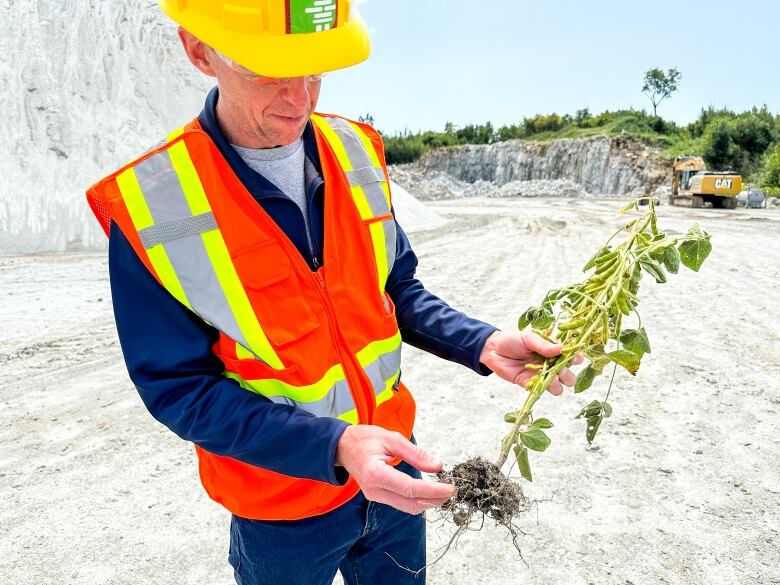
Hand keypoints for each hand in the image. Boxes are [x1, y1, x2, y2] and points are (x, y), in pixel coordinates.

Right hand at [335, 425, 454, 514]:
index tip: (450, 487)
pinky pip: (401, 503)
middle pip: (410, 503)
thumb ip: (415, 453)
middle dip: (434, 500)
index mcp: (376, 474)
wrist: (342, 447)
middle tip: (452, 490)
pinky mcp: (378, 497)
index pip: (410, 489)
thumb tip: (437, 466)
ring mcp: (375, 496)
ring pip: (407, 507)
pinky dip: (418, 500)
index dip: (433, 491)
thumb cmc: (364, 439)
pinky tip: (428, 491)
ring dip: (427, 502)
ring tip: (443, 491)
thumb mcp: (391, 438)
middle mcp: (374, 490)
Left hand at [479, 330, 582, 395]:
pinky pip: (540, 390)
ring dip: (557, 384)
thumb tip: (561, 349)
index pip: (570, 357)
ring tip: (550, 378)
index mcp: (552, 352)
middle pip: (568, 376)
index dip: (576, 358)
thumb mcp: (529, 339)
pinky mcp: (529, 384)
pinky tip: (535, 381)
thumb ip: (544, 345)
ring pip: (558, 387)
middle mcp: (549, 365)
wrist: (493, 349)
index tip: (575, 358)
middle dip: (567, 375)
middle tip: (559, 369)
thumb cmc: (512, 340)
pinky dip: (540, 388)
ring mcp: (540, 376)